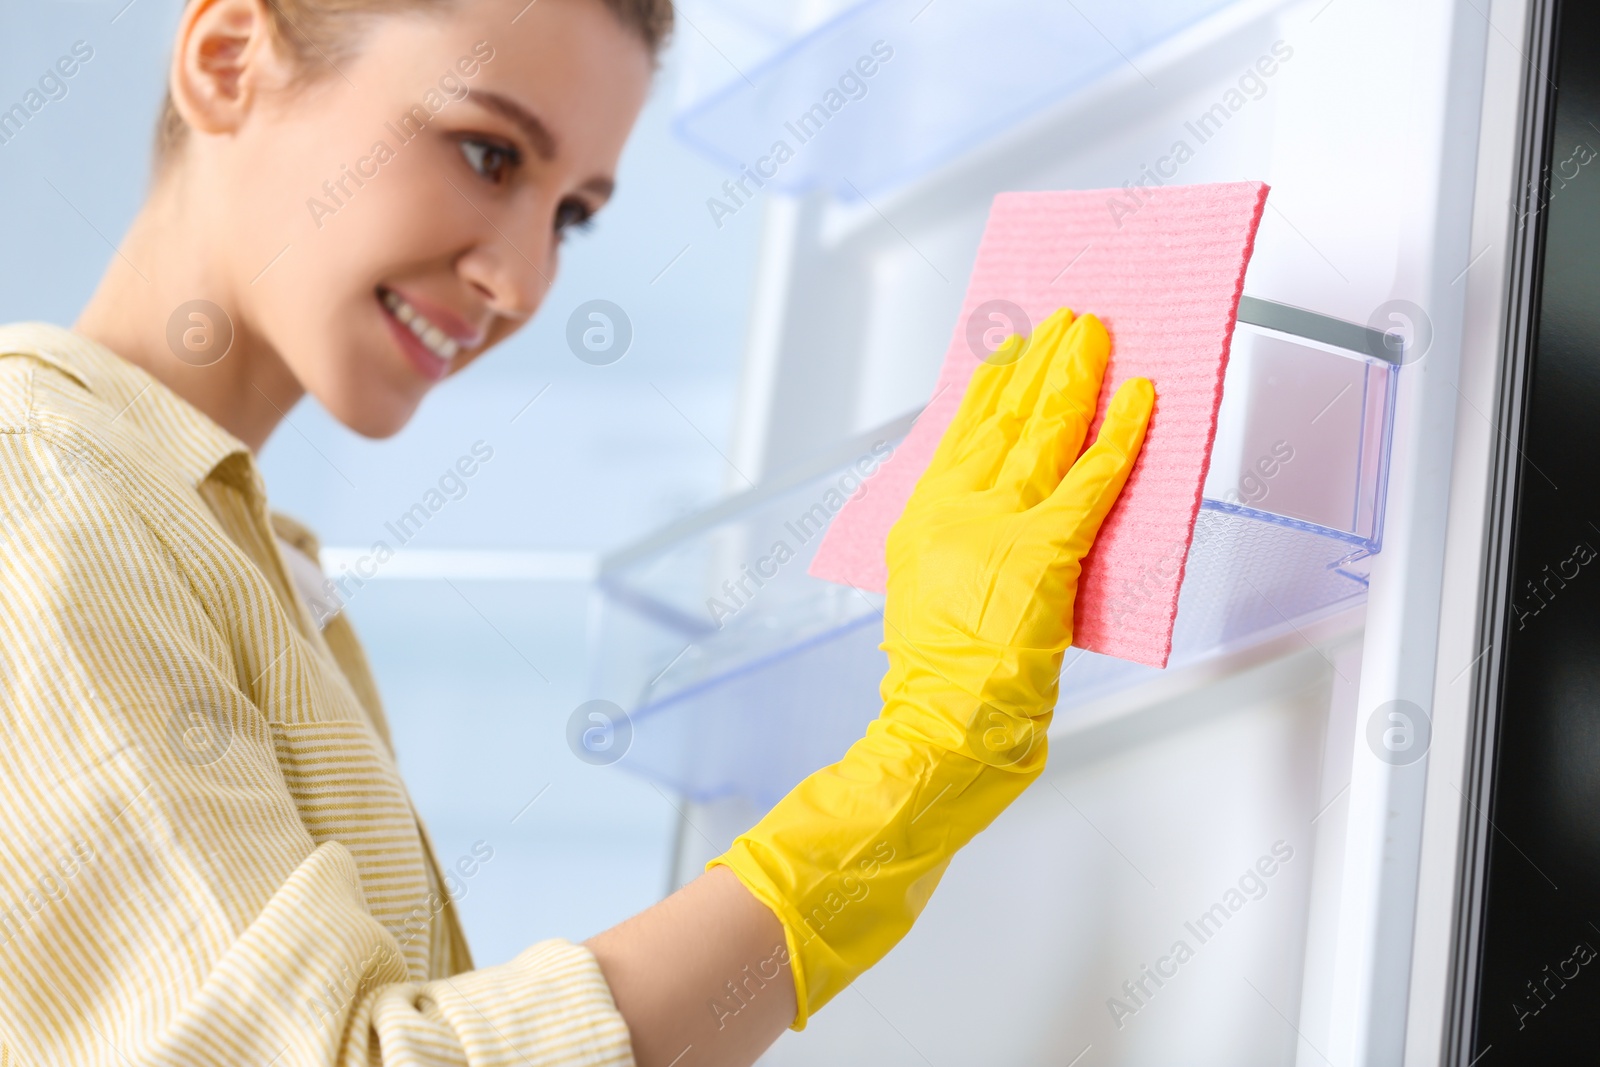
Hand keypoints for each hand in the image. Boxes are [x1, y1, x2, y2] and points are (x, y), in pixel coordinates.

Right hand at [884, 307, 1154, 753]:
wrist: (944, 713)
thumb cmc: (939, 667)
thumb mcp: (921, 584)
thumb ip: (952, 534)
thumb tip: (984, 502)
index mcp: (926, 513)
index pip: (963, 430)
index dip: (992, 384)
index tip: (1010, 349)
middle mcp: (958, 506)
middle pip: (1008, 417)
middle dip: (1041, 364)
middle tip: (1067, 323)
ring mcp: (1002, 523)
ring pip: (1048, 431)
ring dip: (1077, 377)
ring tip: (1097, 337)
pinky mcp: (1048, 546)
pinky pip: (1096, 476)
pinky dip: (1121, 434)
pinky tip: (1140, 398)